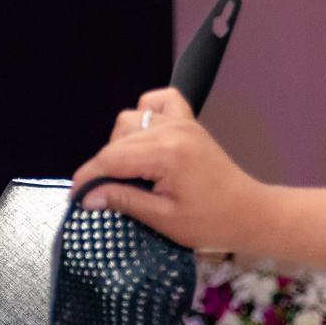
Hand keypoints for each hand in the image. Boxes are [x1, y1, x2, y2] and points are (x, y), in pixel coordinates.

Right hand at [69, 89, 271, 251]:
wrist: (250, 213)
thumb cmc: (211, 222)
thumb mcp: (162, 219)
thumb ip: (123, 200)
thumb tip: (86, 196)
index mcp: (167, 153)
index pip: (111, 159)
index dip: (87, 178)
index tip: (75, 198)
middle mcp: (172, 129)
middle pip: (116, 140)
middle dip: (103, 167)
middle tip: (106, 194)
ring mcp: (182, 122)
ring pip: (129, 121)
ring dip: (120, 145)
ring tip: (130, 172)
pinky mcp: (188, 122)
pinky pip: (157, 102)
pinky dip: (144, 114)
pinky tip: (143, 138)